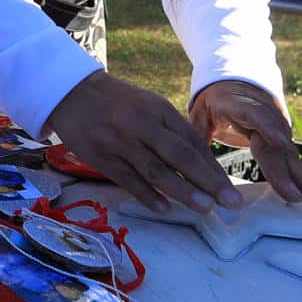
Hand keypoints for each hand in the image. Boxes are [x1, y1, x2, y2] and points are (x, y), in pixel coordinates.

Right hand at [44, 71, 242, 212]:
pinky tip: (164, 209)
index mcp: (158, 110)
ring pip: (156, 170)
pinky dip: (147, 195)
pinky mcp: (100, 157)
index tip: (229, 189)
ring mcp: (120, 142)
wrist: (72, 92)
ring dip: (182, 191)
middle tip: (230, 202)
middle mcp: (142, 125)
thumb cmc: (118, 103)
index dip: (212, 167)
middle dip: (208, 180)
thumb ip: (172, 132)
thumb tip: (202, 164)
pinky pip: (128, 179)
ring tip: (205, 208)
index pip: (191, 142)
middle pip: (179, 156)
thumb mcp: (148, 107)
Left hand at [190, 80, 301, 203]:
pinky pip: (290, 154)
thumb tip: (188, 165)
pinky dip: (299, 173)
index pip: (255, 114)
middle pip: (275, 140)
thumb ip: (198, 136)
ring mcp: (276, 122)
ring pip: (287, 149)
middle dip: (285, 168)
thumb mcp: (200, 113)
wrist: (235, 80)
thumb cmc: (213, 100)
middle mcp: (264, 112)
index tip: (281, 142)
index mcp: (238, 103)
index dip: (269, 127)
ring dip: (298, 174)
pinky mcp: (282, 133)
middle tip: (293, 194)